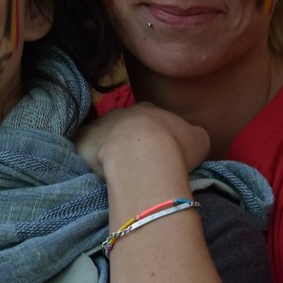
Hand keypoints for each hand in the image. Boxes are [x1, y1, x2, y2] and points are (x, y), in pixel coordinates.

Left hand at [75, 102, 209, 180]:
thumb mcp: (199, 139)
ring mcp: (100, 124)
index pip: (150, 120)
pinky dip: (87, 157)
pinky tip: (92, 172)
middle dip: (128, 142)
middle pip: (123, 127)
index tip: (157, 155)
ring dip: (107, 149)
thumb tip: (191, 137)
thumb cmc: (175, 147)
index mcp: (148, 110)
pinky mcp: (83, 140)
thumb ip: (193, 135)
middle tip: (135, 165)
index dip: (154, 137)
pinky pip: (83, 147)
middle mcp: (122, 112)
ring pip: (102, 136)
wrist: (144, 155)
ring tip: (116, 171)